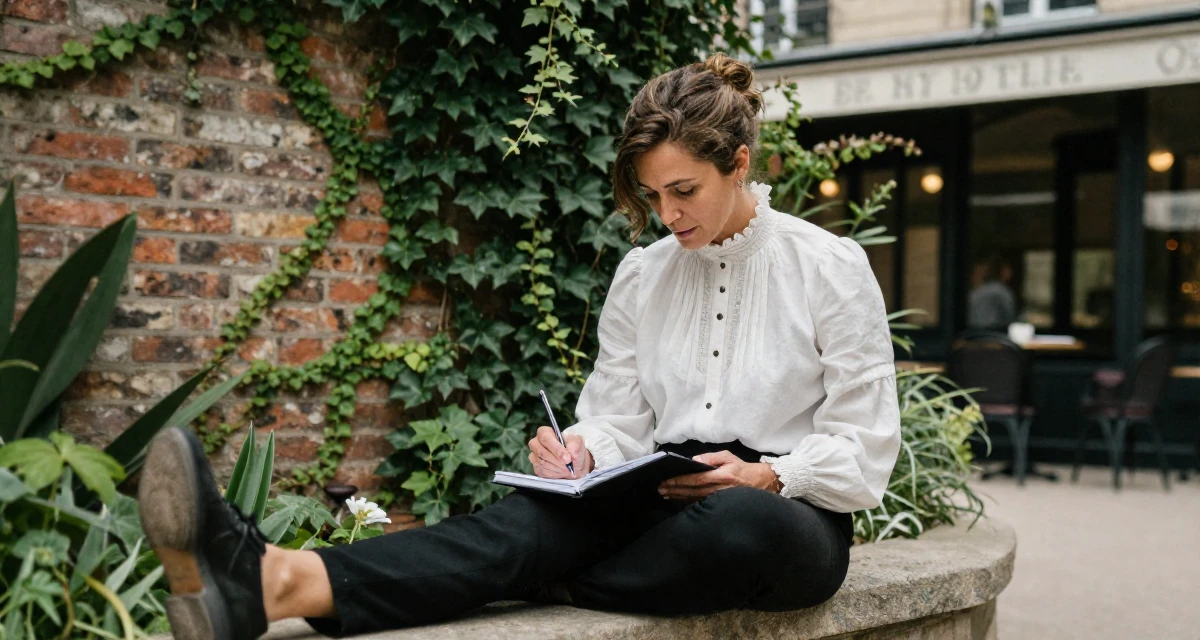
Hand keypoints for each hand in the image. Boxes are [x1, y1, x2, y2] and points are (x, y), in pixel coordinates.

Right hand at [528, 427, 593, 478]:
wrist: (574, 465)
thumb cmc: (574, 451)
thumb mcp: (578, 444)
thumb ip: (575, 444)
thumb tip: (571, 451)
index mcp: (545, 433)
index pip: (545, 438)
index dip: (556, 448)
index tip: (567, 458)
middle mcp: (536, 444)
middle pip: (541, 452)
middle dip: (557, 460)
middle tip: (568, 464)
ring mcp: (534, 457)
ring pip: (543, 463)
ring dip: (558, 468)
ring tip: (567, 468)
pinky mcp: (536, 468)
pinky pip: (543, 472)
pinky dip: (555, 473)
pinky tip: (562, 471)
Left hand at [658, 451, 781, 501]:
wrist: (760, 483)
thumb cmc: (742, 468)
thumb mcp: (728, 456)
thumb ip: (710, 458)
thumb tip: (694, 461)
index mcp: (721, 476)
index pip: (695, 479)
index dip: (680, 481)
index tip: (667, 481)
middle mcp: (718, 489)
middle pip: (691, 491)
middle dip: (674, 490)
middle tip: (660, 489)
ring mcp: (719, 499)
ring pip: (694, 499)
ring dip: (678, 497)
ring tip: (665, 495)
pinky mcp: (719, 504)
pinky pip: (701, 504)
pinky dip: (687, 503)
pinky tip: (678, 501)